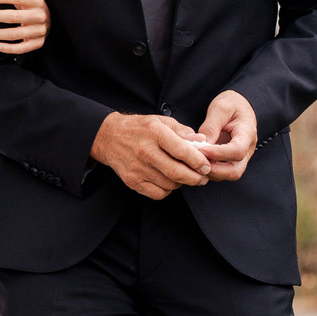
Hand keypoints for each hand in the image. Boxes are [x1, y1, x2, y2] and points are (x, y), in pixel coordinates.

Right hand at [90, 112, 211, 197]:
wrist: (109, 137)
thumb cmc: (139, 128)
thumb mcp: (162, 122)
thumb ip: (183, 132)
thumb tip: (202, 142)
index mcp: (155, 132)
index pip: (182, 151)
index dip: (198, 161)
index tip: (207, 166)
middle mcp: (145, 151)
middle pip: (177, 172)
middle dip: (196, 178)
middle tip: (203, 177)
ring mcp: (138, 168)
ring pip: (169, 185)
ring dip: (182, 183)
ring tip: (185, 176)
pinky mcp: (132, 181)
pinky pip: (158, 193)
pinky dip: (168, 190)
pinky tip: (168, 181)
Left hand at [196, 90, 257, 180]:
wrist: (239, 106)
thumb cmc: (232, 104)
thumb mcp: (221, 108)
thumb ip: (211, 126)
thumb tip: (202, 144)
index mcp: (247, 134)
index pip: (237, 151)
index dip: (219, 154)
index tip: (201, 149)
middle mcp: (246, 150)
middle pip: (234, 171)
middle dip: (214, 170)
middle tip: (195, 161)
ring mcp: (239, 158)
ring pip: (227, 174)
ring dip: (209, 171)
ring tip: (193, 160)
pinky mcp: (229, 161)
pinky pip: (220, 172)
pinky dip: (207, 170)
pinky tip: (195, 161)